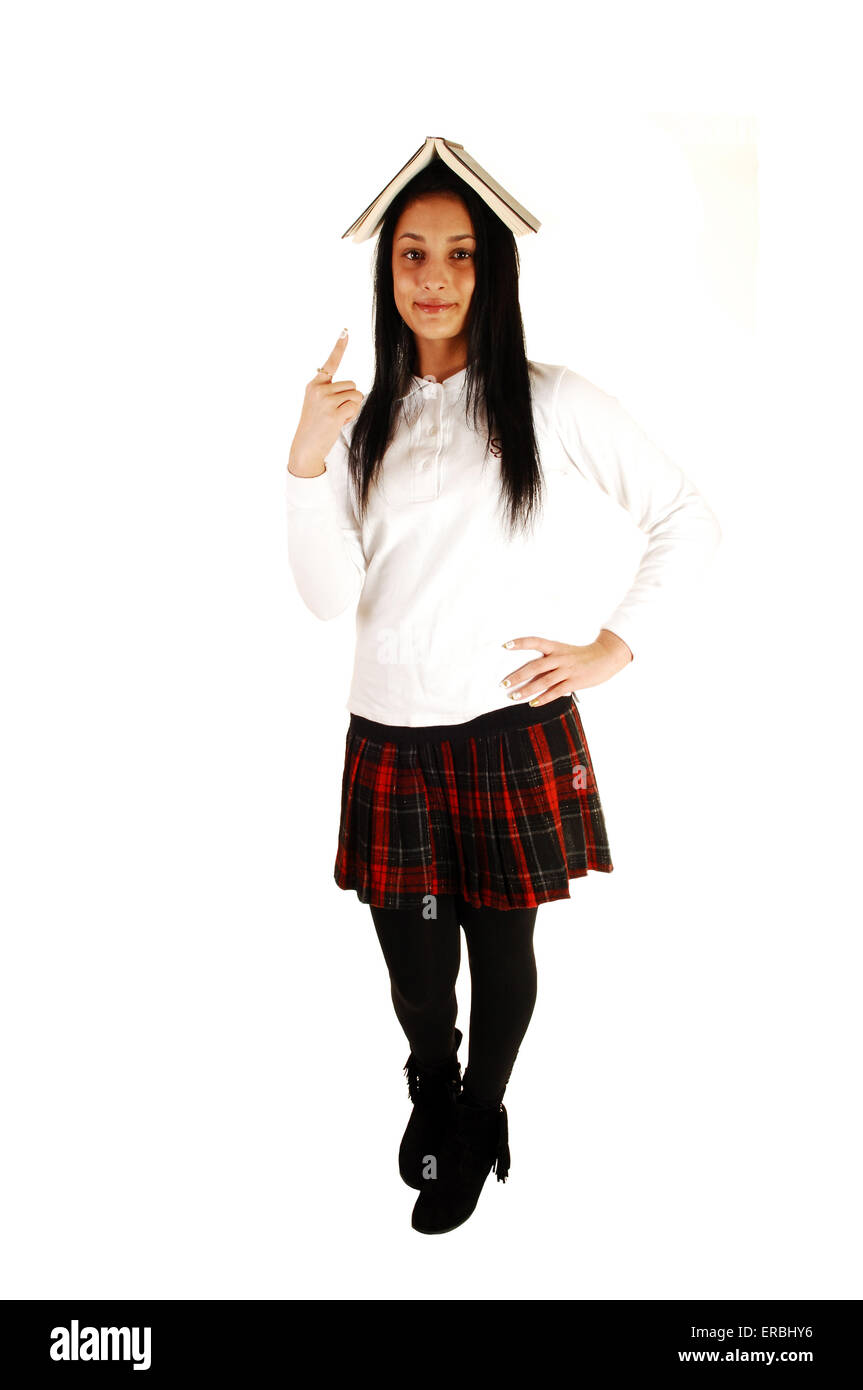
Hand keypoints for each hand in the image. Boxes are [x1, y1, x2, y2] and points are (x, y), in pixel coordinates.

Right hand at [288, 329, 363, 473]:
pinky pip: (354, 407)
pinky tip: (338, 422)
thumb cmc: (316, 426)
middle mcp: (319, 389)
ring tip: (336, 417)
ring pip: (356, 395)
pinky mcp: (333, 413)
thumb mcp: (318, 404)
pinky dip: (351, 416)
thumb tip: (355, 391)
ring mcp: (325, 401)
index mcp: (315, 384)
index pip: (330, 363)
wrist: (305, 447)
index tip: (346, 331)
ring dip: (352, 408)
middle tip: (336, 412)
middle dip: (350, 399)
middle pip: (353, 385)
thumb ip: (331, 392)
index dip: (339, 347)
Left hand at [499, 629, 632, 705]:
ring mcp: (567, 670)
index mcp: (556, 647)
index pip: (535, 642)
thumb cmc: (581, 656)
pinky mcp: (574, 682)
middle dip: (517, 676)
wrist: (606, 657)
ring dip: (526, 690)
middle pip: (534, 667)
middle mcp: (560, 658)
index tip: (505, 646)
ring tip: (513, 697)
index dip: (520, 643)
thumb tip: (529, 676)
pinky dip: (543, 698)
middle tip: (503, 684)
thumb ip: (548, 662)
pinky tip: (533, 704)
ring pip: (543, 681)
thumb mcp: (564, 653)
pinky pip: (555, 692)